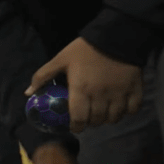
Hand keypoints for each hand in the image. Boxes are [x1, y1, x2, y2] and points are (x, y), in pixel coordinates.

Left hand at [27, 38, 142, 132]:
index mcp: (81, 90)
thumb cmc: (84, 49)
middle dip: (90, 123)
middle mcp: (100, 96)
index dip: (76, 126)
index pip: (78, 119)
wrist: (115, 36)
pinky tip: (120, 107)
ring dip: (107, 119)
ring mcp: (120, 94)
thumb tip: (28, 93)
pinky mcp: (135, 89)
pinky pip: (133, 109)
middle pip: (96, 121)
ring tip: (102, 114)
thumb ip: (42, 76)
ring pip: (114, 118)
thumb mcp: (60, 60)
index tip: (74, 126)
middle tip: (87, 118)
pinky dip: (127, 112)